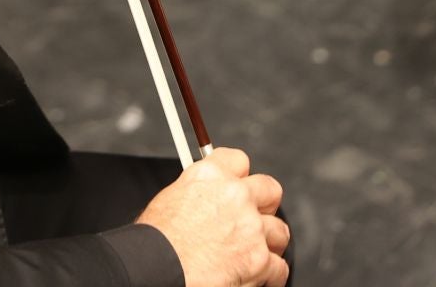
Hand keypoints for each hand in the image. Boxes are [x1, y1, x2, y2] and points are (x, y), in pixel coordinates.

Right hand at [136, 147, 289, 286]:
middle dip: (264, 205)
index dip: (239, 176)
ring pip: (279, 231)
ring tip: (253, 252)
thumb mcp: (171, 199)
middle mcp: (235, 196)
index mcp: (210, 176)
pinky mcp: (260, 260)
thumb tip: (207, 200)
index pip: (239, 160)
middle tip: (253, 218)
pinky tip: (258, 276)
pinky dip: (269, 275)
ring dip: (268, 242)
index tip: (239, 184)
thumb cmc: (156, 241)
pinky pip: (279, 268)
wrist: (159, 268)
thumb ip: (198, 193)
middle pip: (270, 190)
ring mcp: (251, 228)